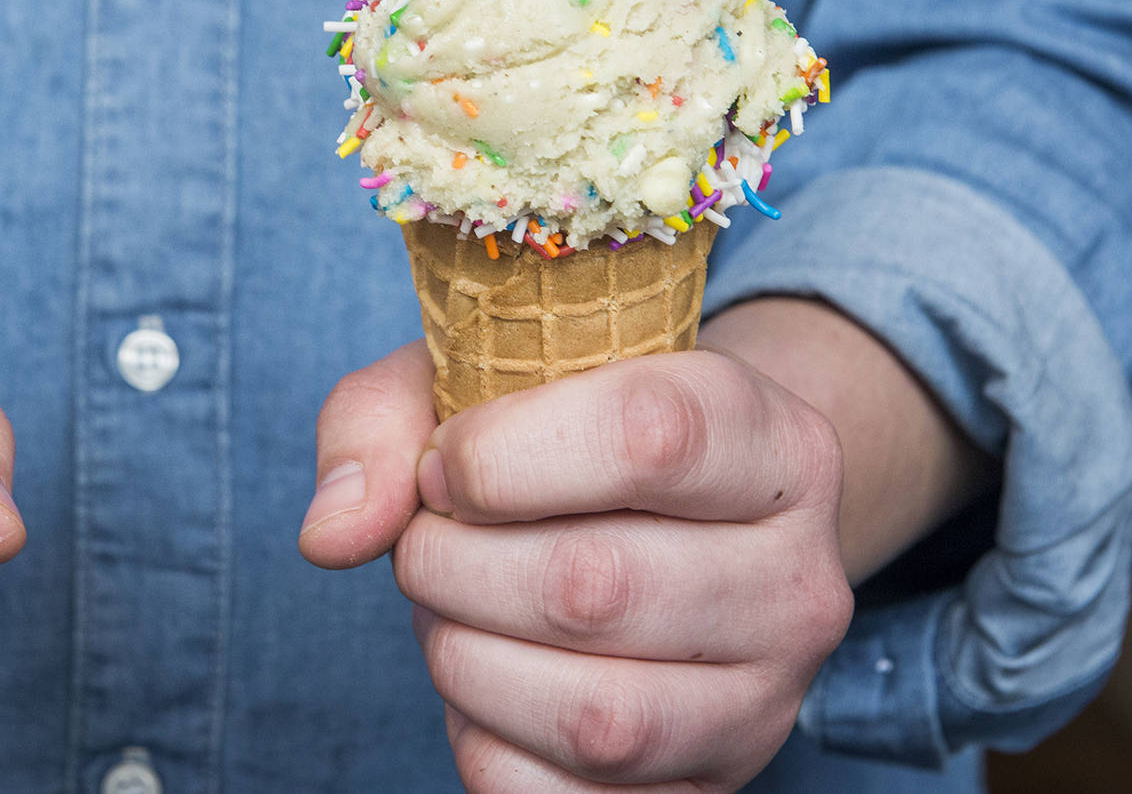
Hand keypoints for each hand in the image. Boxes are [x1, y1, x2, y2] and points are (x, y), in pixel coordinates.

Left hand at [302, 340, 852, 791]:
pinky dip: (485, 745)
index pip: (650, 437)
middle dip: (452, 566)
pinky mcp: (712, 786)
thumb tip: (333, 534)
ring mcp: (768, 699)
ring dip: (464, 658)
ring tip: (451, 608)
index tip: (445, 462)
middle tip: (426, 541)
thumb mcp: (479, 378)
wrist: (669, 520)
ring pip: (592, 717)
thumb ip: (383, 424)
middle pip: (595, 587)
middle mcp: (798, 577)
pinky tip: (486, 681)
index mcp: (768, 439)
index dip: (503, 455)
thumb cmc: (561, 435)